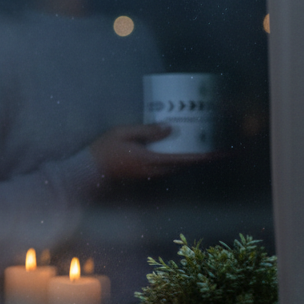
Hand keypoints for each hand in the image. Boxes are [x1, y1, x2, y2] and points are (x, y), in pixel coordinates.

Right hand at [89, 123, 209, 180]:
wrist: (87, 171)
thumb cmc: (103, 150)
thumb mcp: (123, 133)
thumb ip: (148, 131)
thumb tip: (170, 128)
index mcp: (150, 159)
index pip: (182, 158)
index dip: (200, 156)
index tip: (216, 153)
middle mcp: (152, 170)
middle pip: (180, 163)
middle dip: (194, 155)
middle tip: (207, 144)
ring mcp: (147, 174)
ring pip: (172, 166)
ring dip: (182, 157)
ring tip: (191, 144)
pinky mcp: (141, 174)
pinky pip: (162, 167)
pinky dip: (171, 158)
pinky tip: (168, 148)